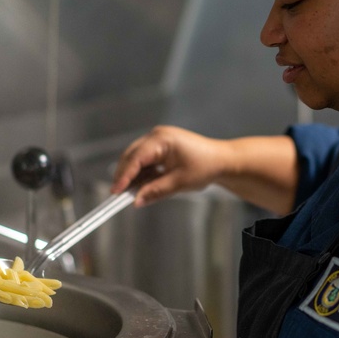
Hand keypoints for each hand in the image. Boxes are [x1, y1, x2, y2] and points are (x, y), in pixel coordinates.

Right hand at [111, 126, 231, 206]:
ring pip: (136, 159)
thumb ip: (155, 191)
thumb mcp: (179, 183)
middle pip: (132, 156)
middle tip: (118, 195)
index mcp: (162, 139)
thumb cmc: (205, 167)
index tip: (116, 192)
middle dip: (125, 176)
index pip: (136, 157)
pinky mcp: (161, 148)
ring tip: (132, 193)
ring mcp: (158, 140)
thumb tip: (136, 200)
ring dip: (134, 176)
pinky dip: (142, 174)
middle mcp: (157, 136)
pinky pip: (145, 161)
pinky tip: (143, 186)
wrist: (222, 161)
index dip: (124, 175)